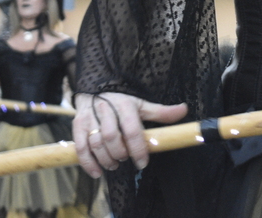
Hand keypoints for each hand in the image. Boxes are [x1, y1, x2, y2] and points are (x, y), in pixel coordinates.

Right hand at [72, 93, 186, 178]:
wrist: (95, 89)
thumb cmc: (121, 102)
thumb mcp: (142, 105)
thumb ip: (161, 112)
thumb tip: (184, 110)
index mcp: (125, 105)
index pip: (132, 130)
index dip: (138, 150)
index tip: (142, 163)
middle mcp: (106, 110)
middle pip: (111, 138)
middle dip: (120, 154)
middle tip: (126, 160)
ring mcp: (90, 117)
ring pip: (96, 144)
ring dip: (106, 160)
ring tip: (114, 165)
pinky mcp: (77, 125)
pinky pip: (80, 147)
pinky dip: (88, 163)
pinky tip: (97, 172)